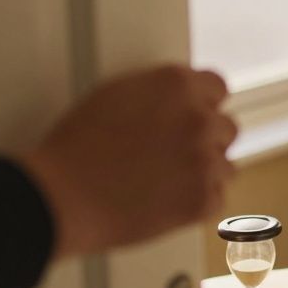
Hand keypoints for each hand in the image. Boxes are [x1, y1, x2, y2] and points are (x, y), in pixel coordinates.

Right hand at [19, 65, 238, 259]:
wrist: (62, 198)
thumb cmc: (76, 148)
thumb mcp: (115, 95)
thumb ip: (160, 93)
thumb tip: (183, 99)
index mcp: (177, 85)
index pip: (217, 88)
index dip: (202, 104)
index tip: (192, 116)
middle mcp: (198, 118)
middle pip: (225, 127)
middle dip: (205, 139)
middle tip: (173, 153)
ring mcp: (204, 160)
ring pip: (225, 164)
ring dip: (204, 171)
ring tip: (165, 180)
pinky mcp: (203, 198)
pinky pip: (216, 197)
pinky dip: (196, 201)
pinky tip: (165, 200)